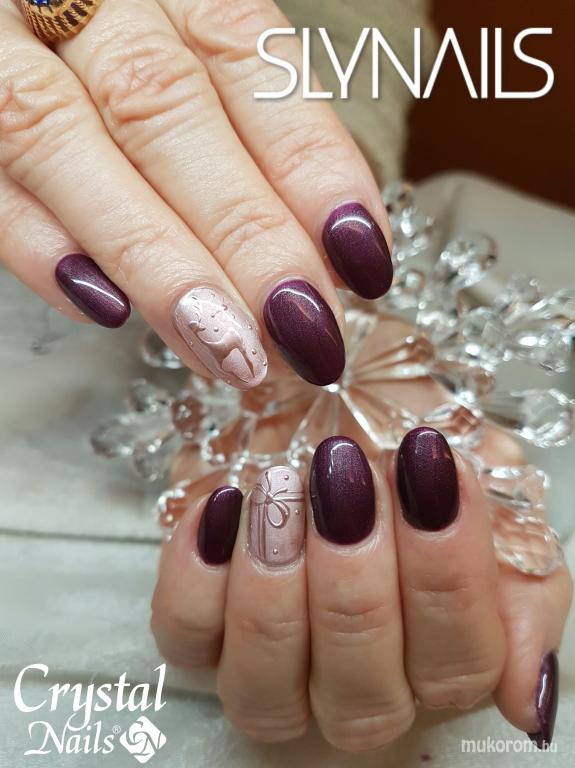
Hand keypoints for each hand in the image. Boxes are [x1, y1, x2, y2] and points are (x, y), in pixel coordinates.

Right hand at [0, 0, 392, 388]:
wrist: (27, 11)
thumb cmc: (125, 53)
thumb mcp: (196, 61)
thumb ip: (250, 132)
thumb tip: (327, 253)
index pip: (247, 54)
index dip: (310, 160)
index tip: (363, 259)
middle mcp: (83, 0)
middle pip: (163, 109)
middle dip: (242, 232)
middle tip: (304, 334)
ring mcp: (2, 52)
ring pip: (65, 141)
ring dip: (155, 259)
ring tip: (226, 351)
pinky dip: (39, 244)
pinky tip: (106, 309)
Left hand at [151, 389, 572, 750]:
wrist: (333, 384)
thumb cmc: (403, 432)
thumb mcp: (485, 480)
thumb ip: (524, 580)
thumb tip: (526, 700)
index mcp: (437, 648)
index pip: (456, 667)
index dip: (446, 579)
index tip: (430, 473)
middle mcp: (355, 675)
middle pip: (361, 697)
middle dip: (357, 586)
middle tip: (349, 480)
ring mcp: (270, 658)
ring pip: (265, 692)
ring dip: (276, 593)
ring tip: (282, 490)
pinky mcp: (200, 620)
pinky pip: (185, 634)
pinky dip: (198, 575)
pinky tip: (225, 504)